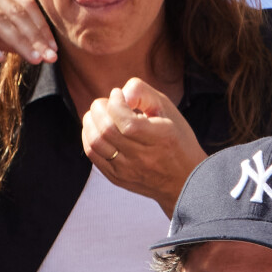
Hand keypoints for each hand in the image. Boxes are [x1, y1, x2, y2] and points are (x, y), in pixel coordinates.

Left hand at [81, 78, 206, 215]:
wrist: (183, 179)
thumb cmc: (176, 137)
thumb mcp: (167, 108)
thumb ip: (143, 93)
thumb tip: (120, 95)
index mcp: (160, 138)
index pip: (127, 123)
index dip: (116, 103)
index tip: (119, 95)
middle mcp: (143, 158)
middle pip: (107, 131)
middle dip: (99, 108)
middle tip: (106, 102)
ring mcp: (127, 170)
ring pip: (95, 143)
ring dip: (90, 121)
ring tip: (99, 113)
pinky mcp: (116, 177)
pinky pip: (92, 155)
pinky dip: (88, 136)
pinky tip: (96, 128)